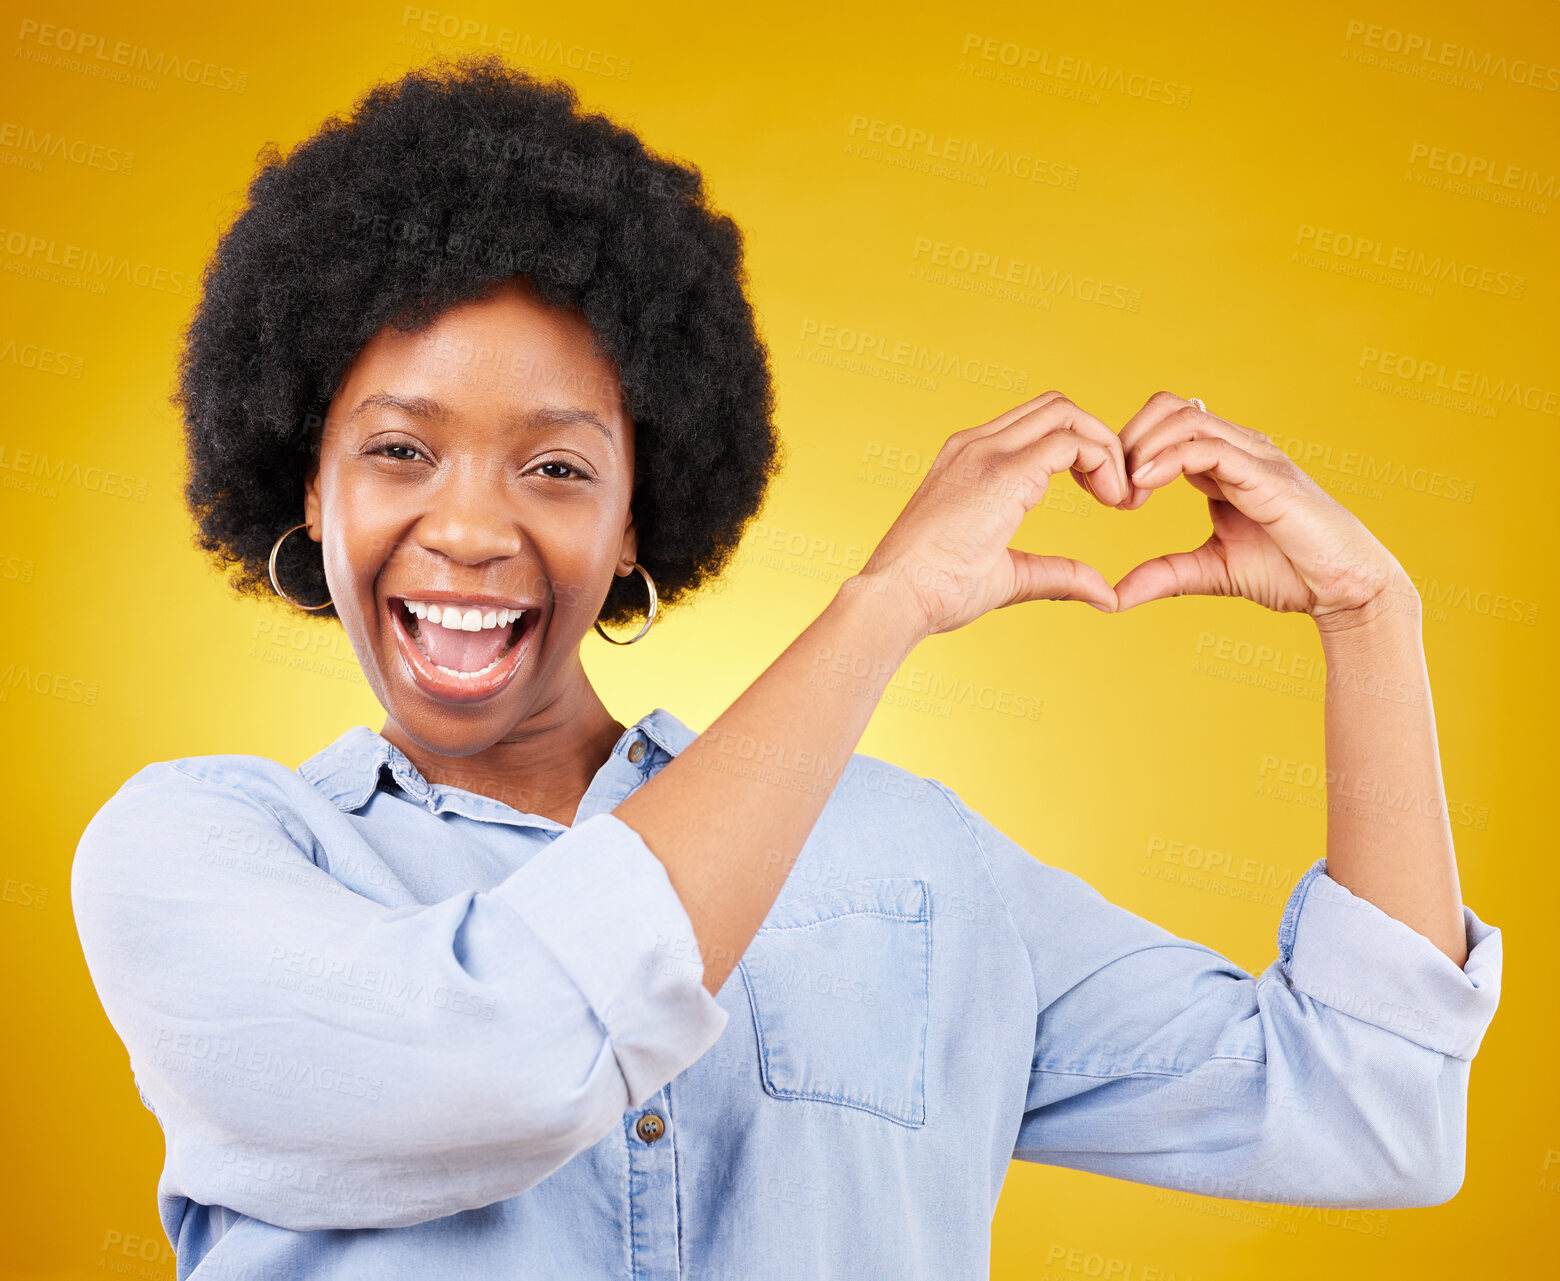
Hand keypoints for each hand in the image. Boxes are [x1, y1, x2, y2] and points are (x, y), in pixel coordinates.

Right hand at [853, 391, 1129, 636]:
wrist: (895, 598)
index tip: (1100, 496)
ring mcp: (986, 452)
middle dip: (1101, 440)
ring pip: (1066, 413)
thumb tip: (1106, 594)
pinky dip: (1103, 462)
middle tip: (1119, 494)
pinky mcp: (1002, 472)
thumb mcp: (1010, 576)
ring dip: (1106, 448)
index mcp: (970, 459)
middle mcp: (976, 444)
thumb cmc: (936, 592)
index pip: (1038, 424)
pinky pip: (1070, 442)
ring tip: (1119, 498)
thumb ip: (1058, 575)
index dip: (1082, 450)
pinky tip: (1111, 502)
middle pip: (1057, 407)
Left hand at [1113, 392, 1416, 630]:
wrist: (1345, 589)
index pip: (1164, 423)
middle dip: (1128, 440)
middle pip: (1169, 406)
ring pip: (1185, 417)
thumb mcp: (1209, 571)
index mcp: (1222, 462)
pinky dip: (1170, 458)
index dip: (1128, 450)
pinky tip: (1145, 483)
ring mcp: (1255, 456)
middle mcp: (1239, 448)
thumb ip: (1162, 575)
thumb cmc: (1288, 572)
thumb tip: (1113, 596)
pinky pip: (1211, 448)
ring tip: (1128, 492)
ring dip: (1143, 448)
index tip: (1109, 495)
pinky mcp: (1267, 476)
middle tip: (1113, 490)